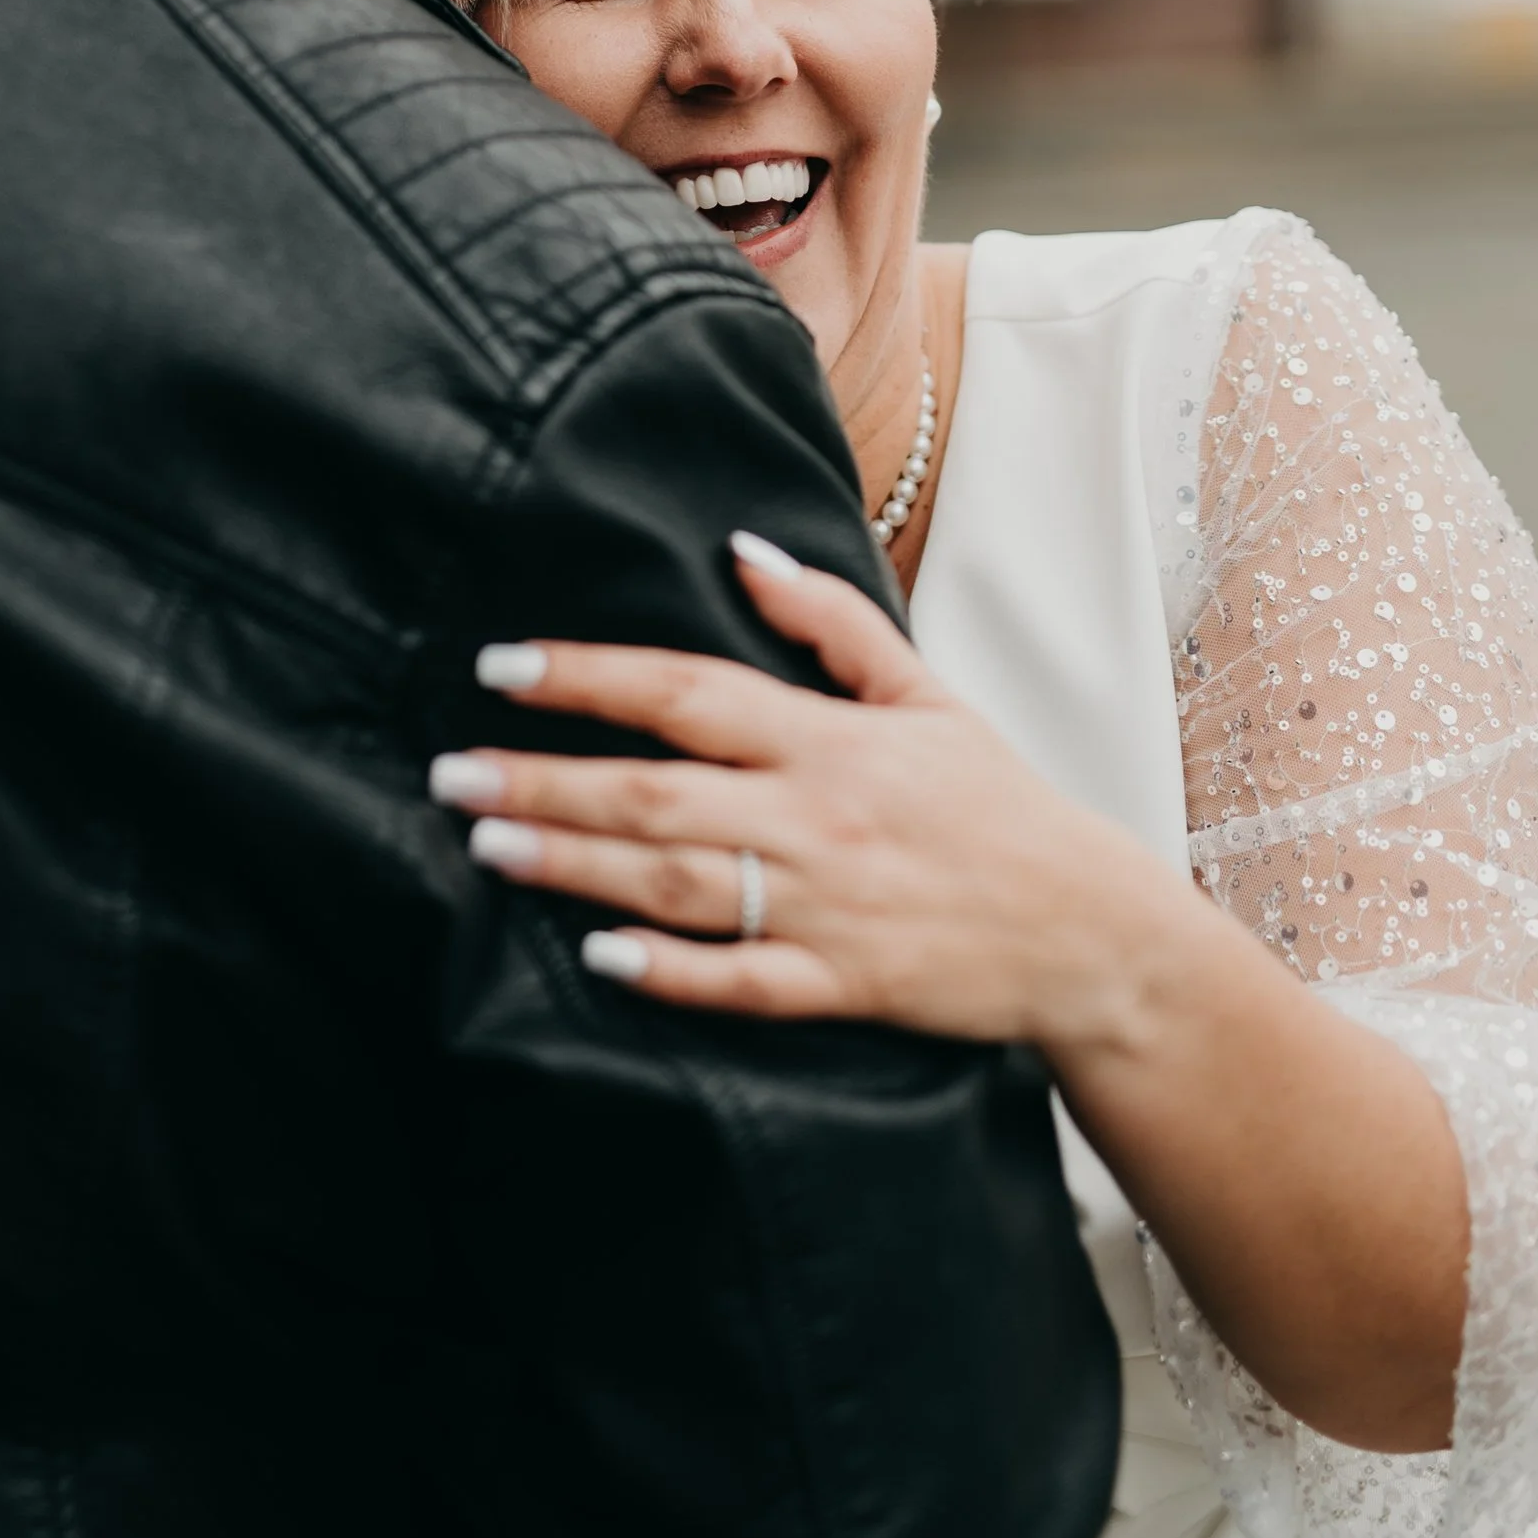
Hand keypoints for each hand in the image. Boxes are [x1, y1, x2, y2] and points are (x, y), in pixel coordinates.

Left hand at [436, 536, 1190, 1044]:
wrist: (1088, 930)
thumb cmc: (996, 804)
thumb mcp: (923, 692)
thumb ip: (828, 621)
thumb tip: (743, 550)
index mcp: (829, 738)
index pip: (686, 691)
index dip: (587, 677)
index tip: (501, 667)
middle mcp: (816, 818)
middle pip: (656, 792)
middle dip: (544, 779)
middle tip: (449, 773)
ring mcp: (824, 907)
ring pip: (676, 883)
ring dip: (574, 863)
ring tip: (486, 843)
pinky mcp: (841, 986)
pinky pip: (739, 981)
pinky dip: (667, 969)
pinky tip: (595, 953)